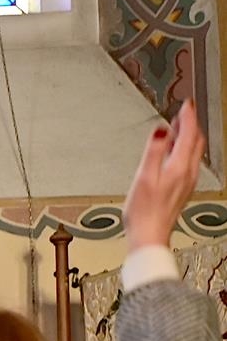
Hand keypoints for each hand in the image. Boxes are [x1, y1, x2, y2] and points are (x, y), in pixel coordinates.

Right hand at [126, 100, 205, 251]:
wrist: (149, 235)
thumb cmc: (144, 212)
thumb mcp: (144, 176)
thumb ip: (154, 150)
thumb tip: (162, 130)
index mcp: (179, 167)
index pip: (189, 134)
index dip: (187, 117)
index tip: (186, 104)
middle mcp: (187, 173)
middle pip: (196, 142)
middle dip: (190, 125)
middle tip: (183, 113)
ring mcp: (186, 181)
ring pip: (193, 152)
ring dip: (188, 137)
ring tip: (179, 127)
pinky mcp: (182, 189)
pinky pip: (188, 162)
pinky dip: (183, 150)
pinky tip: (174, 152)